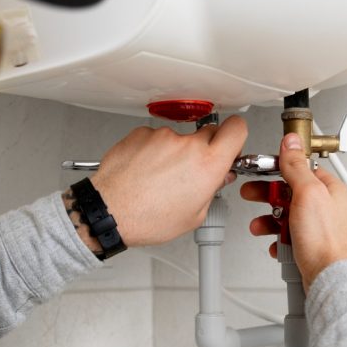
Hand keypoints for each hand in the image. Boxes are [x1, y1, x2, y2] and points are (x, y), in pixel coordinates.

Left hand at [87, 116, 246, 246]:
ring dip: (174, 152)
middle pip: (209, 132)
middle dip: (205, 149)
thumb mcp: (194, 216)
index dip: (236, 135)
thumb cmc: (147, 218)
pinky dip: (152, 151)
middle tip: (193, 170)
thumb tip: (218, 178)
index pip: (237, 128)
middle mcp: (187, 145)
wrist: (110, 211)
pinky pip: (155, 138)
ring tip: (159, 178)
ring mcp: (163, 136)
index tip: (231, 143)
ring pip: (179, 138)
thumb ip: (211, 190)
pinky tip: (145, 171)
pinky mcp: (142, 133)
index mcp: (207, 165)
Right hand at [240, 133, 346, 290]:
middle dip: (269, 197)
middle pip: (291, 193)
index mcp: (331, 189)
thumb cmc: (326, 241)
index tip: (262, 171)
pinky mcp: (312, 246)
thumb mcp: (308, 194)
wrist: (330, 279)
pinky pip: (289, 237)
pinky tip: (276, 243)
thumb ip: (297, 166)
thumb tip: (292, 142)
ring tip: (260, 226)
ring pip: (288, 216)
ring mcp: (320, 228)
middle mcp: (328, 207)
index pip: (301, 169)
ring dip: (270, 221)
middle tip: (253, 195)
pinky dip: (279, 239)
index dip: (279, 169)